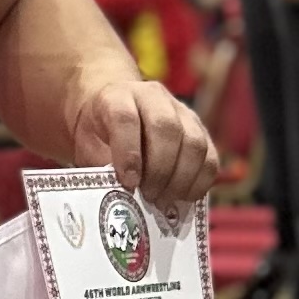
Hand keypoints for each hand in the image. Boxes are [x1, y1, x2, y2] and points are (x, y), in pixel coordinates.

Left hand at [68, 76, 220, 211]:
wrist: (117, 110)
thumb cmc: (100, 133)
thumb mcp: (87, 145)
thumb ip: (101, 166)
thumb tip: (121, 199)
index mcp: (117, 97)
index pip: (126, 118)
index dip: (129, 153)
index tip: (129, 183)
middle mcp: (152, 97)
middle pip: (166, 128)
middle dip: (160, 169)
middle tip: (150, 197)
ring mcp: (181, 111)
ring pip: (194, 142)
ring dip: (182, 178)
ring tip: (165, 201)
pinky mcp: (199, 128)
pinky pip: (210, 156)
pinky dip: (200, 181)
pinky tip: (183, 197)